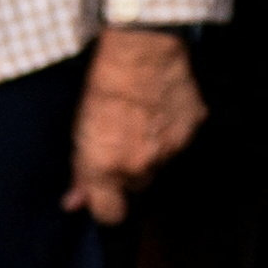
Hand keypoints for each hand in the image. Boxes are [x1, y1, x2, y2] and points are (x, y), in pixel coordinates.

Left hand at [67, 26, 203, 222]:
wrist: (141, 52)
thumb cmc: (104, 88)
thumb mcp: (81, 132)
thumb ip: (81, 172)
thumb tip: (74, 202)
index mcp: (107, 168)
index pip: (110, 214)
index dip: (107, 205)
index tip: (105, 194)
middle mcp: (140, 165)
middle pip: (138, 185)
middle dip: (131, 170)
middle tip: (123, 140)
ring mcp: (171, 147)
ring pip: (162, 162)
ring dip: (154, 149)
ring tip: (144, 118)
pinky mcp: (192, 127)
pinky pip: (182, 139)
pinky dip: (174, 128)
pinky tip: (162, 107)